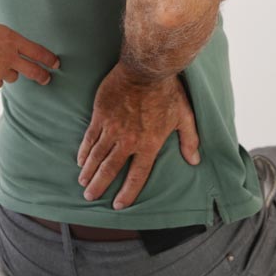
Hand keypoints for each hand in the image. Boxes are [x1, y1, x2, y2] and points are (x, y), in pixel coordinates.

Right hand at [0, 4, 59, 89]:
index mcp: (9, 39)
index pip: (37, 51)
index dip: (49, 57)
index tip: (56, 63)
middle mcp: (9, 58)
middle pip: (33, 70)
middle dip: (43, 75)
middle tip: (47, 78)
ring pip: (12, 76)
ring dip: (10, 72)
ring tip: (2, 68)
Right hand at [77, 63, 199, 209]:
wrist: (145, 69)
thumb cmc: (167, 92)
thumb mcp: (184, 117)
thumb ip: (189, 140)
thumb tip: (194, 161)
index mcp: (148, 145)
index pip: (136, 176)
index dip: (127, 193)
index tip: (118, 205)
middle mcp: (128, 141)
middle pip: (110, 169)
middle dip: (99, 186)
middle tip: (90, 197)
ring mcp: (112, 128)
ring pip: (97, 156)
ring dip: (89, 172)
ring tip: (83, 183)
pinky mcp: (100, 115)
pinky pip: (89, 138)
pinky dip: (84, 151)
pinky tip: (80, 159)